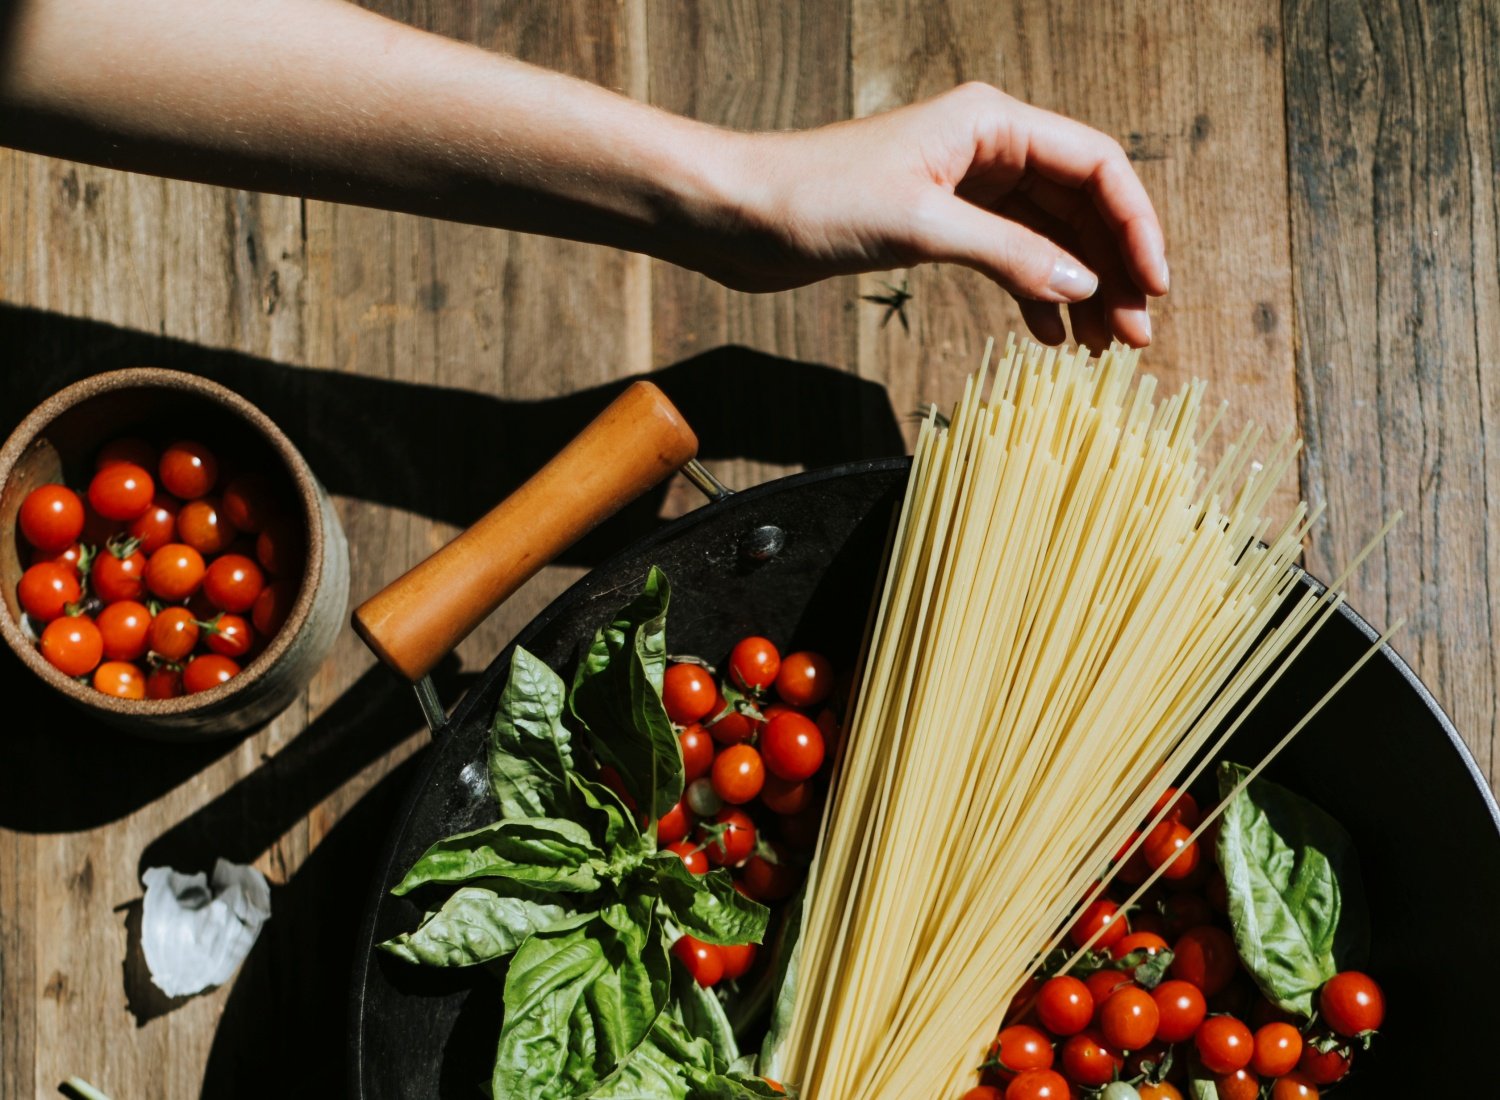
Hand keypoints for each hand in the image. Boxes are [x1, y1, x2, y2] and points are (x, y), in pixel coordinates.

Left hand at [695, 83, 1167, 349]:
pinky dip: (1032, 295)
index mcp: (990, 124)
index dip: (1136, 225)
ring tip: (1103, 349)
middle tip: (1136, 337)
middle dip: (1113, 269)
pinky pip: (1007, 259)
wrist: (734, 213)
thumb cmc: (813, 199)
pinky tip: (1049, 338)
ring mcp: (962, 188)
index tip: (1155, 286)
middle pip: (1079, 206)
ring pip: (1047, 238)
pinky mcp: (935, 225)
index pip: (1095, 166)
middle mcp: (985, 149)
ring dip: (1079, 289)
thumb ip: (1009, 255)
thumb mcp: (921, 227)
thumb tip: (1085, 287)